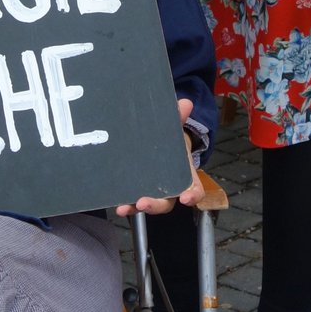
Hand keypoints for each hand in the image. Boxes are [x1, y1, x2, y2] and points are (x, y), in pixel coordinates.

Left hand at [116, 99, 204, 215]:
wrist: (159, 144)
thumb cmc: (171, 141)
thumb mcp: (174, 129)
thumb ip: (178, 118)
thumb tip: (185, 103)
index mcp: (185, 175)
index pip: (194, 189)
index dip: (192, 195)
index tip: (186, 198)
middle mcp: (170, 188)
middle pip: (167, 203)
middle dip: (156, 205)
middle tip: (143, 202)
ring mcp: (153, 192)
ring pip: (148, 205)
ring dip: (136, 208)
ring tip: (123, 208)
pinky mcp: (138, 191)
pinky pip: (132, 201)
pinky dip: (125, 204)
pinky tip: (115, 204)